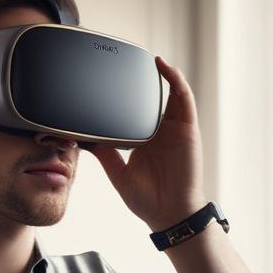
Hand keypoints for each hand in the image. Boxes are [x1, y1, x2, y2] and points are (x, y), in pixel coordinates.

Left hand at [89, 54, 206, 230]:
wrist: (169, 213)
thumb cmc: (148, 198)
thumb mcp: (117, 172)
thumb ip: (104, 153)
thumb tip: (85, 139)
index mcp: (146, 140)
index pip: (137, 110)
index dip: (129, 95)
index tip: (112, 80)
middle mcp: (162, 132)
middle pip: (154, 98)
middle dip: (143, 80)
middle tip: (126, 63)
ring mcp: (175, 129)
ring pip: (171, 93)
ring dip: (161, 74)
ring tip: (147, 58)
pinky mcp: (187, 129)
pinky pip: (184, 98)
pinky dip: (175, 80)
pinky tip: (163, 66)